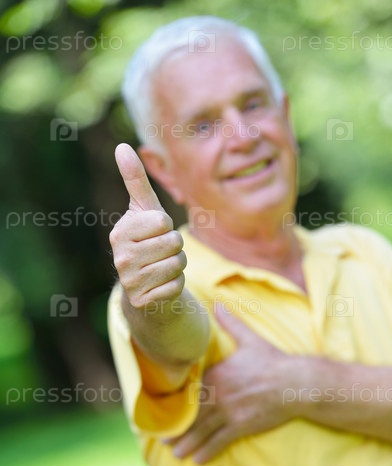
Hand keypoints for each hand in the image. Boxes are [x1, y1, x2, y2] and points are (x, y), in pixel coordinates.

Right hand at [110, 143, 185, 308]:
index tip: (154, 232)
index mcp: (120, 232)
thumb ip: (135, 180)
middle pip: (173, 242)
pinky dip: (176, 285)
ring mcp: (129, 281)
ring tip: (161, 267)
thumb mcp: (143, 210)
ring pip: (177, 265)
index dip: (166, 226)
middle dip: (175, 247)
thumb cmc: (147, 240)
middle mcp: (120, 257)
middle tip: (160, 252)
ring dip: (177, 266)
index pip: (162, 221)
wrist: (143, 285)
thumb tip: (122, 146)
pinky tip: (161, 285)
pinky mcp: (142, 301)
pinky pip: (177, 286)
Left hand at [164, 304, 301, 462]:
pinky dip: (208, 451)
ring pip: (203, 431)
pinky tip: (198, 460)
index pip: (192, 391)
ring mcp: (230, 411)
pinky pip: (220, 441)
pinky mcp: (242, 425)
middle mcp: (219, 394)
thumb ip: (231, 324)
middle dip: (177, 429)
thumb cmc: (272, 360)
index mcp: (217, 374)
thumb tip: (219, 303)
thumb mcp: (250, 339)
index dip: (177, 404)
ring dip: (188, 443)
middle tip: (163, 439)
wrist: (296, 382)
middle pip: (193, 415)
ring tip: (176, 453)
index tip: (165, 412)